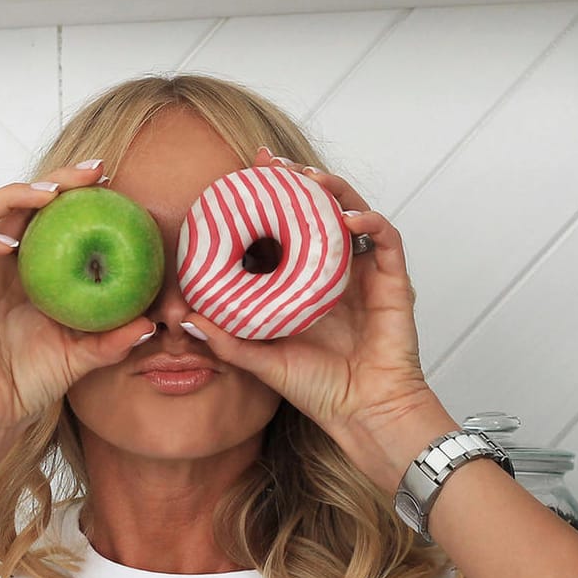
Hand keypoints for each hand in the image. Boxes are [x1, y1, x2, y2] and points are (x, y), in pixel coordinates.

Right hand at [0, 160, 157, 437]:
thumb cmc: (34, 381)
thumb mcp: (83, 355)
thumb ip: (113, 339)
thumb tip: (152, 323)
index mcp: (28, 268)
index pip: (44, 212)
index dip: (70, 188)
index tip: (105, 177)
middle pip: (15, 200)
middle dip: (51, 179)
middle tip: (88, 175)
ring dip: (10, 196)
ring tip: (46, 199)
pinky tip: (8, 245)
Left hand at [181, 146, 439, 444]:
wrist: (362, 412)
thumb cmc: (318, 389)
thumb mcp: (261, 360)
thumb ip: (225, 340)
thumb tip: (183, 319)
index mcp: (307, 282)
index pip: (290, 227)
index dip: (271, 199)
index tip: (245, 176)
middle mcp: (337, 270)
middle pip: (321, 209)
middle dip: (299, 180)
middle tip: (270, 164)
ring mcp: (367, 273)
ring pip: (354, 212)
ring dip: (332, 189)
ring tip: (308, 180)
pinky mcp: (395, 282)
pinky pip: (386, 239)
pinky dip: (370, 222)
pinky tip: (348, 219)